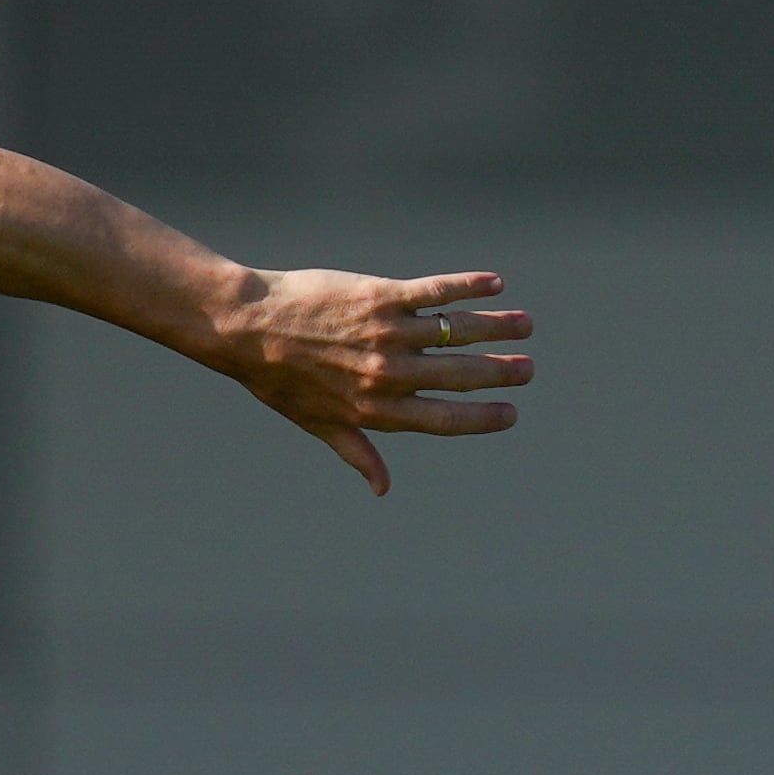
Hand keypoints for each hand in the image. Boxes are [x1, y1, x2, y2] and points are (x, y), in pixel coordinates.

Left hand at [203, 268, 530, 494]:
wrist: (245, 326)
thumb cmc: (278, 378)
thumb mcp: (317, 422)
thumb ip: (357, 451)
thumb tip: (382, 489)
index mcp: (375, 410)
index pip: (444, 420)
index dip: (483, 418)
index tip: (511, 413)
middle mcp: (386, 375)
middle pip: (460, 376)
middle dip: (501, 373)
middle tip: (527, 368)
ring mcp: (386, 334)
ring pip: (457, 332)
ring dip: (497, 328)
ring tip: (524, 325)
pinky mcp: (380, 296)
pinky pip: (436, 291)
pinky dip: (469, 287)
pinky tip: (494, 286)